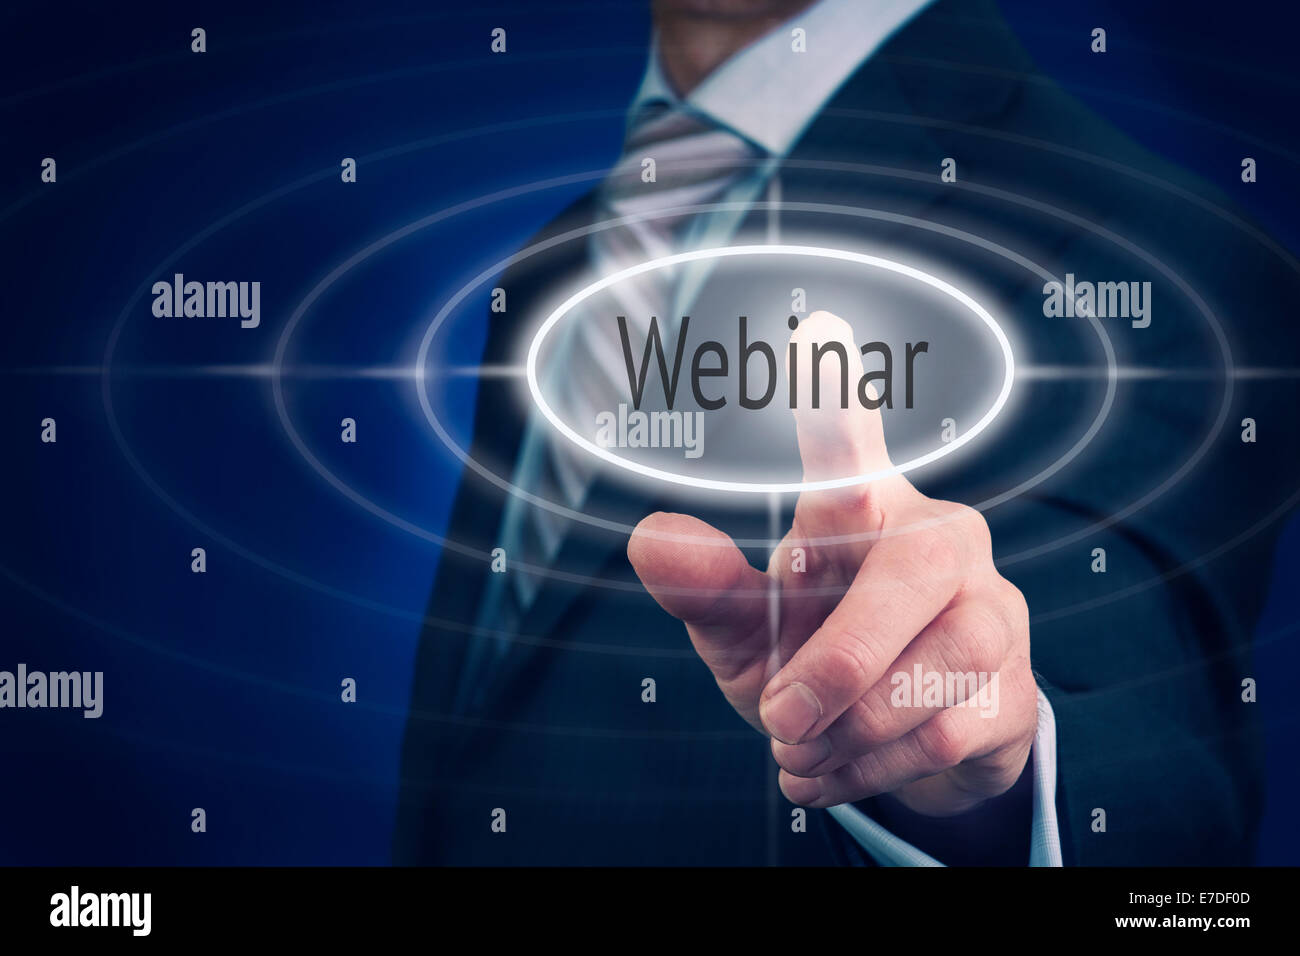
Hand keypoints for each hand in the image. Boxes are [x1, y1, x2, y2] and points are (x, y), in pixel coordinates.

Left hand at [627, 311, 1036, 815]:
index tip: (819, 333)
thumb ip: (706, 588)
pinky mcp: (1015, 688)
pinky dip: (871, 769)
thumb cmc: (815, 657)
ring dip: (849, 729)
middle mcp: (941, 541)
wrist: (899, 748)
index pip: (851, 451)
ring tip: (797, 746)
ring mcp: (992, 610)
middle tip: (778, 714)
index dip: (836, 404)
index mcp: (864, 511)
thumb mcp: (747, 630)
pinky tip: (830, 772)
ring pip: (934, 669)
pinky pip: (946, 734)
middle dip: (841, 658)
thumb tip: (650, 538)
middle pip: (912, 573)